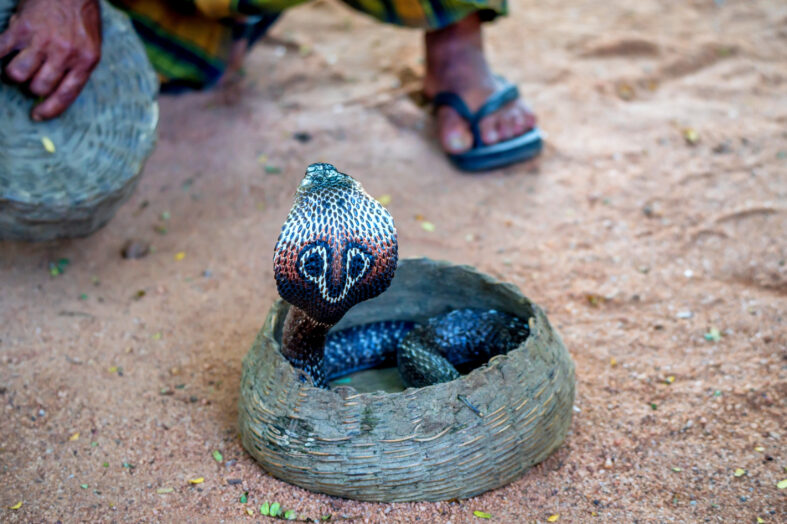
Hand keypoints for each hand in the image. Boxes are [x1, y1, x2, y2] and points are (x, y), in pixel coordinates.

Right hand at [0, 0, 100, 119]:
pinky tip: (2, 53)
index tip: (37, 116)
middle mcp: (64, 53)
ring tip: (19, 65)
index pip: (66, 95)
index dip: (50, 110)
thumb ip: (77, 68)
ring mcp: (42, 40)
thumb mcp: (91, 46)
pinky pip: (0, 51)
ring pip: (18, 73)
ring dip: (14, 74)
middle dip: (31, 87)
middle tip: (32, 77)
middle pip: (38, 86)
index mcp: (85, 61)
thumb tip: (54, 92)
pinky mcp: (21, 28)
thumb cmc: (81, 19)